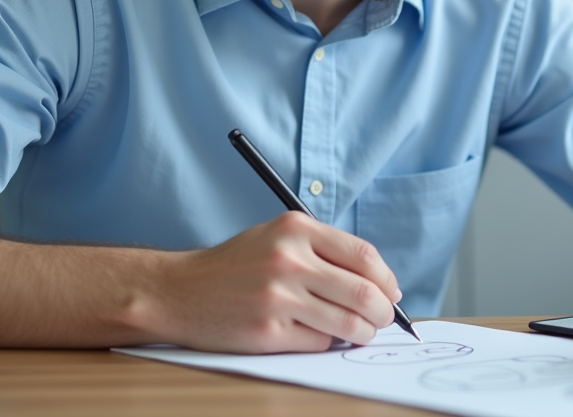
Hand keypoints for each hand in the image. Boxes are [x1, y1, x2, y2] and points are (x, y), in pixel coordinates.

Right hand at [150, 212, 401, 353]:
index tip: (392, 292)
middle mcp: (288, 260)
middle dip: (384, 312)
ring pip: (348, 323)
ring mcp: (277, 298)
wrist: (180, 291)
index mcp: (295, 229)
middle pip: (363, 292)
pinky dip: (326, 341)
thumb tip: (378, 282)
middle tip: (384, 318)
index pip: (363, 255)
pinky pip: (320, 342)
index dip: (386, 279)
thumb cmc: (236, 265)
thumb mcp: (278, 236)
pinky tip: (315, 333)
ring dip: (363, 332)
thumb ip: (323, 251)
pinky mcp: (267, 333)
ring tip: (360, 331)